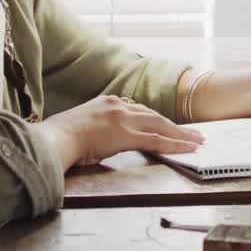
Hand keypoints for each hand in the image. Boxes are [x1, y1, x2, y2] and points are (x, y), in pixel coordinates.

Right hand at [37, 95, 203, 167]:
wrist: (54, 139)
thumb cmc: (60, 137)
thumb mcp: (80, 125)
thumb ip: (95, 128)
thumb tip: (98, 139)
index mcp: (107, 102)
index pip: (138, 111)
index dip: (156, 120)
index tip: (167, 125)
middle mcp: (118, 106)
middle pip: (154, 115)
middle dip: (175, 126)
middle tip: (193, 133)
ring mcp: (123, 119)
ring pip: (160, 126)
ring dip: (181, 135)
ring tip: (197, 141)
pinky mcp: (126, 134)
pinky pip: (156, 140)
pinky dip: (174, 144)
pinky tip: (187, 148)